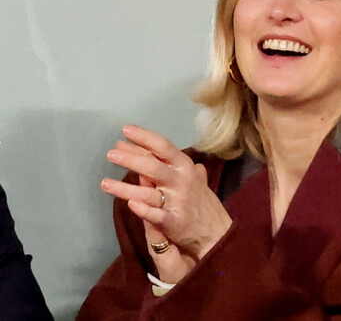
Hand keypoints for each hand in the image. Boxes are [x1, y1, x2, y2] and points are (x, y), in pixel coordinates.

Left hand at [101, 125, 232, 282]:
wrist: (216, 231)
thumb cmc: (200, 199)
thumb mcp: (190, 174)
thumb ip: (169, 161)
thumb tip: (147, 147)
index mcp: (184, 166)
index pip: (163, 146)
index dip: (144, 137)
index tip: (125, 130)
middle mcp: (181, 180)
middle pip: (153, 166)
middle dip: (131, 158)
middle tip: (110, 153)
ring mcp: (178, 201)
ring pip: (149, 192)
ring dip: (125, 188)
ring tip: (104, 183)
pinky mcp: (174, 222)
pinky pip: (157, 215)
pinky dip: (144, 210)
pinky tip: (130, 205)